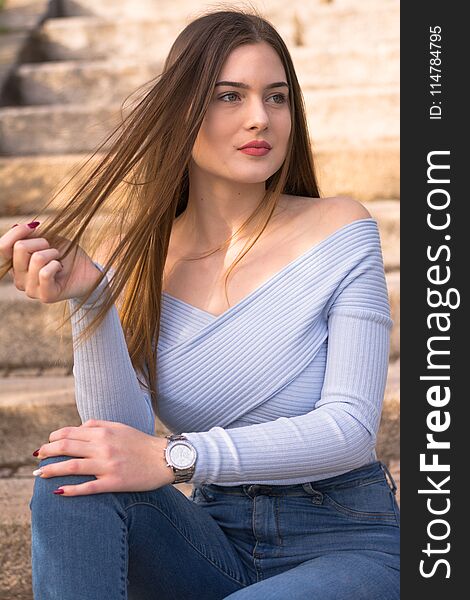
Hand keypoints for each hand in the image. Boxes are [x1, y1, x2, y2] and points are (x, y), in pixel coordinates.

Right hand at [0, 222, 102, 302]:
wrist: (89, 271)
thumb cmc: (67, 255)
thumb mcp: (48, 239)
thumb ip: (30, 235)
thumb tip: (17, 227)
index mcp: (15, 265)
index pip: (2, 248)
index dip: (16, 233)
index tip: (34, 225)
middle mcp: (19, 279)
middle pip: (20, 248)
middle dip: (42, 242)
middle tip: (54, 250)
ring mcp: (31, 290)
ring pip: (36, 259)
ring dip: (53, 253)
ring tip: (59, 261)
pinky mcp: (45, 296)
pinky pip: (45, 273)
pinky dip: (56, 264)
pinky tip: (60, 269)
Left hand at [33, 419, 174, 495]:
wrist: (165, 458)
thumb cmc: (142, 443)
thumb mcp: (120, 427)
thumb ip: (99, 425)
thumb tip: (79, 428)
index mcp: (104, 432)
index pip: (69, 433)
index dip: (53, 438)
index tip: (47, 445)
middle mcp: (103, 447)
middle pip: (66, 448)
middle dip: (47, 453)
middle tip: (37, 458)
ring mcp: (108, 465)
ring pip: (72, 467)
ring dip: (52, 470)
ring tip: (40, 475)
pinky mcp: (114, 482)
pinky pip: (88, 487)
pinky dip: (71, 490)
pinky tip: (58, 492)